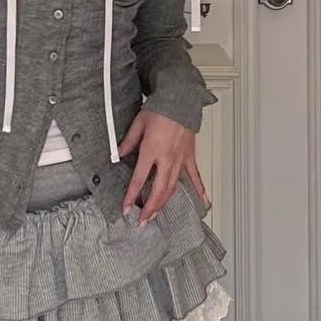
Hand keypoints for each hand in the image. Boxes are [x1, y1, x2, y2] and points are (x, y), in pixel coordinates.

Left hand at [117, 110, 209, 225]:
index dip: (132, 196)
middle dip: (150, 208)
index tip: (126, 209)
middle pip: (158, 190)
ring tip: (156, 216)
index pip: (139, 179)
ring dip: (164, 204)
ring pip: (173, 188)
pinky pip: (195, 176)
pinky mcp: (190, 156)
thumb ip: (127, 142)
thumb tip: (117, 154)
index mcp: (151, 151)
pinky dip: (199, 189)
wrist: (180, 99)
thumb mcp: (138, 124)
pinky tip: (203, 202)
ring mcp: (180, 159)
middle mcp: (167, 159)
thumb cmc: (160, 109)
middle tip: (142, 221)